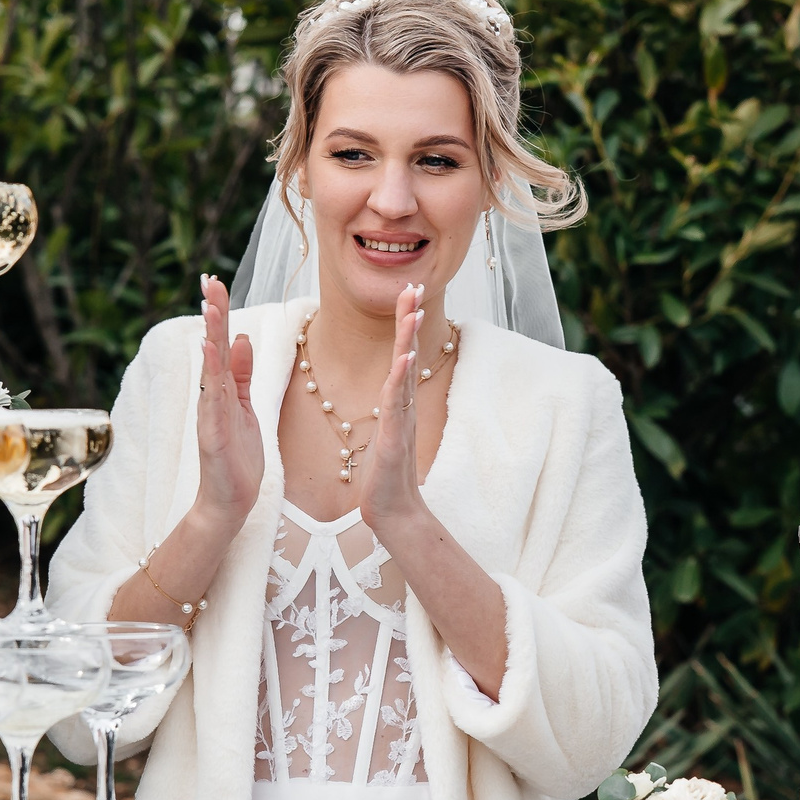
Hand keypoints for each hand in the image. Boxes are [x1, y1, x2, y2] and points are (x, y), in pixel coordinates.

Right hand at [194, 274, 261, 525]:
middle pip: (212, 346)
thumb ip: (241, 374)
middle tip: (210, 280)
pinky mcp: (213, 433)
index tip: (216, 282)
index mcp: (222, 389)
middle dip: (213, 313)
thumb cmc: (237, 457)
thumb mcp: (245, 407)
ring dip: (211, 336)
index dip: (220, 313)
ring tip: (211, 307)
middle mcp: (212, 396)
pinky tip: (211, 352)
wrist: (229, 501)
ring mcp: (210, 413)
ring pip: (210, 367)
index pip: (221, 342)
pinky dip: (212, 374)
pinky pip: (212, 399)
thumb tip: (241, 337)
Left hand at [356, 282, 427, 532]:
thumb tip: (390, 393)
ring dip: (407, 341)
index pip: (401, 355)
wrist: (394, 513)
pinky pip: (396, 404)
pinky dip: (400, 379)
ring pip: (403, 373)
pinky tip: (404, 359)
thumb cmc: (385, 477)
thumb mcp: (384, 435)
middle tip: (415, 286)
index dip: (404, 325)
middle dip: (409, 319)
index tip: (408, 294)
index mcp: (397, 404)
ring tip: (413, 311)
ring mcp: (399, 421)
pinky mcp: (393, 439)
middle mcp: (402, 406)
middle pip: (407, 354)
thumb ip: (388, 412)